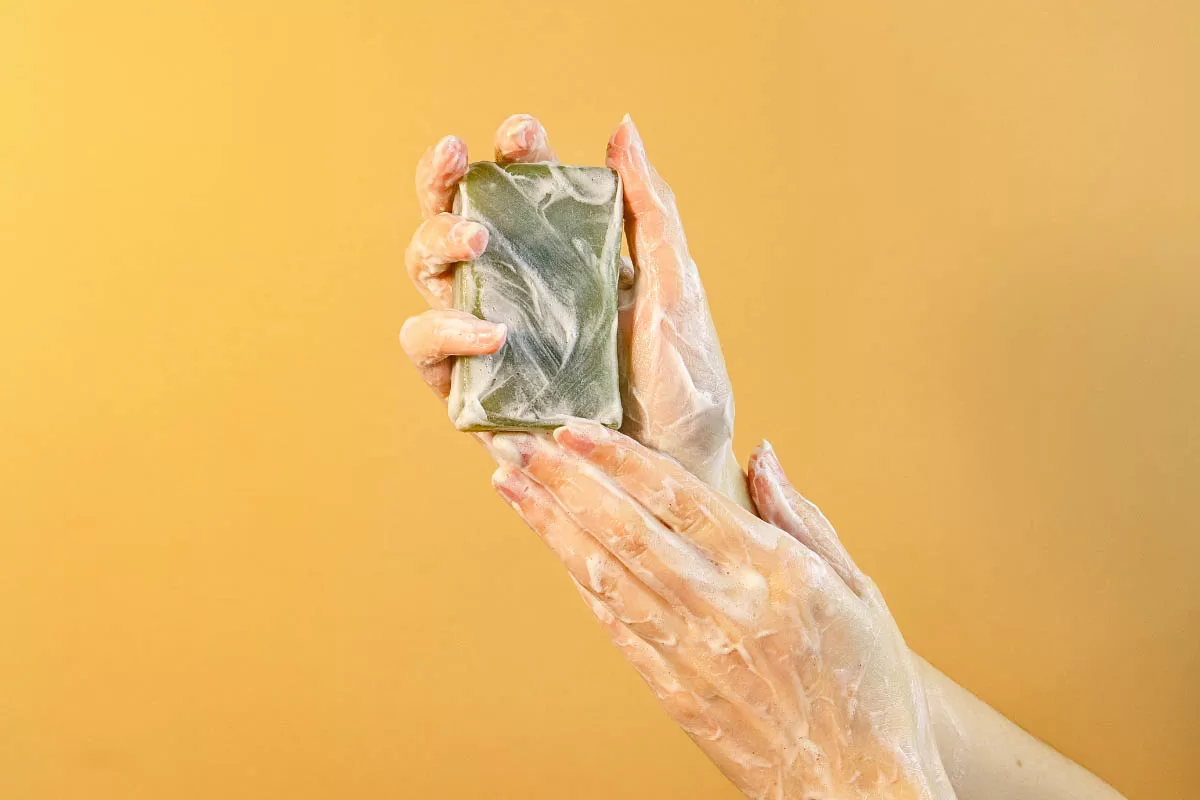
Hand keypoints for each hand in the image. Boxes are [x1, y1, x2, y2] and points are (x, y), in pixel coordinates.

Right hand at [399, 115, 744, 502]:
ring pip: (427, 275)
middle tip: (458, 157)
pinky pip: (428, 349)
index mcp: (565, 259)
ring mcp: (488, 340)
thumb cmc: (684, 385)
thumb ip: (650, 209)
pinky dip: (446, 331)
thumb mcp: (677, 288)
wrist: (676, 472)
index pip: (521, 192)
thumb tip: (623, 128)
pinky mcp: (470, 392)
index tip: (522, 135)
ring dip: (436, 245)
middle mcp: (518, 292)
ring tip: (478, 245)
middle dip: (444, 182)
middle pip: (454, 222)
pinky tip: (492, 334)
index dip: (511, 156)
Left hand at [489, 421, 955, 799]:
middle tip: (520, 444)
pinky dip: (581, 585)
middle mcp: (723, 607)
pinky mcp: (673, 690)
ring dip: (554, 527)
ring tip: (512, 487)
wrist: (856, 785)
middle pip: (627, 530)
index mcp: (772, 572)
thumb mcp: (857, 590)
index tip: (576, 429)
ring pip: (607, 574)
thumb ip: (803, 518)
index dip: (620, 459)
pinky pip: (616, 627)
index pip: (680, 497)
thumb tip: (763, 456)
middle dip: (567, 482)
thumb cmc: (867, 687)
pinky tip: (554, 553)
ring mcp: (692, 652)